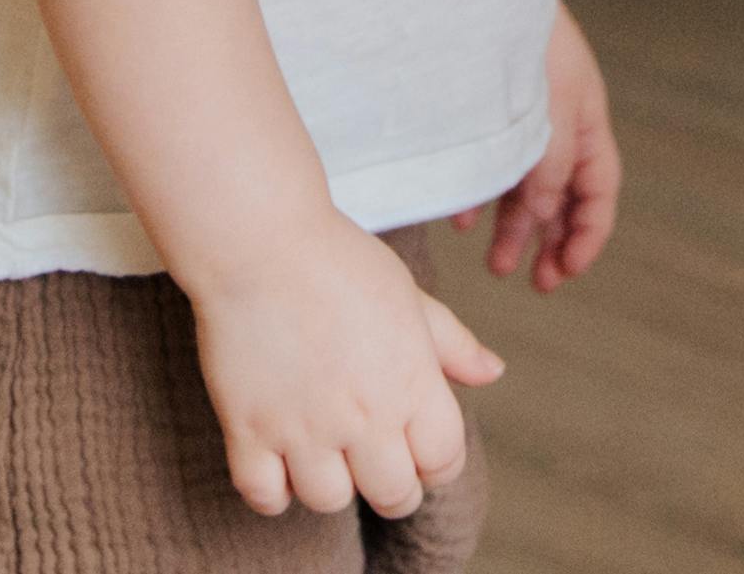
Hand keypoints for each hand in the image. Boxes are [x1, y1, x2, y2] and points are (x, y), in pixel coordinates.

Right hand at [178, 212, 502, 522]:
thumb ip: (453, 344)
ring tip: (326, 456)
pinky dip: (273, 492)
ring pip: (329, 501)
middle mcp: (364, 415)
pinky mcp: (249, 430)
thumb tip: (494, 372)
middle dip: (394, 488)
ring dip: (332, 486)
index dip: (438, 464)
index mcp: (412, 382)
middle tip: (377, 464)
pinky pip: (264, 496)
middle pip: (394, 495)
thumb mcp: (410, 296)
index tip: (421, 453)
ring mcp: (304, 427)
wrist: (260, 241)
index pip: (444, 461)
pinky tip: (280, 465)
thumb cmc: (341, 262)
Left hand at [463, 2, 621, 290]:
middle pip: (564, 192)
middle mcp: (557, 121)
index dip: (589, 234)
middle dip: (553, 240)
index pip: (600, 189)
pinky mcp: (483, 110)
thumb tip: (549, 216)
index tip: (567, 272)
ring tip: (496, 266)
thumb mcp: (547, 111)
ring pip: (524, 182)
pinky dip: (478, 195)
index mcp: (585, 120)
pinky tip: (461, 220)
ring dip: (514, 226)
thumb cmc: (518, 41)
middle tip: (536, 284)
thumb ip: (552, 167)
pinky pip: (487, 162)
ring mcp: (520, 116)